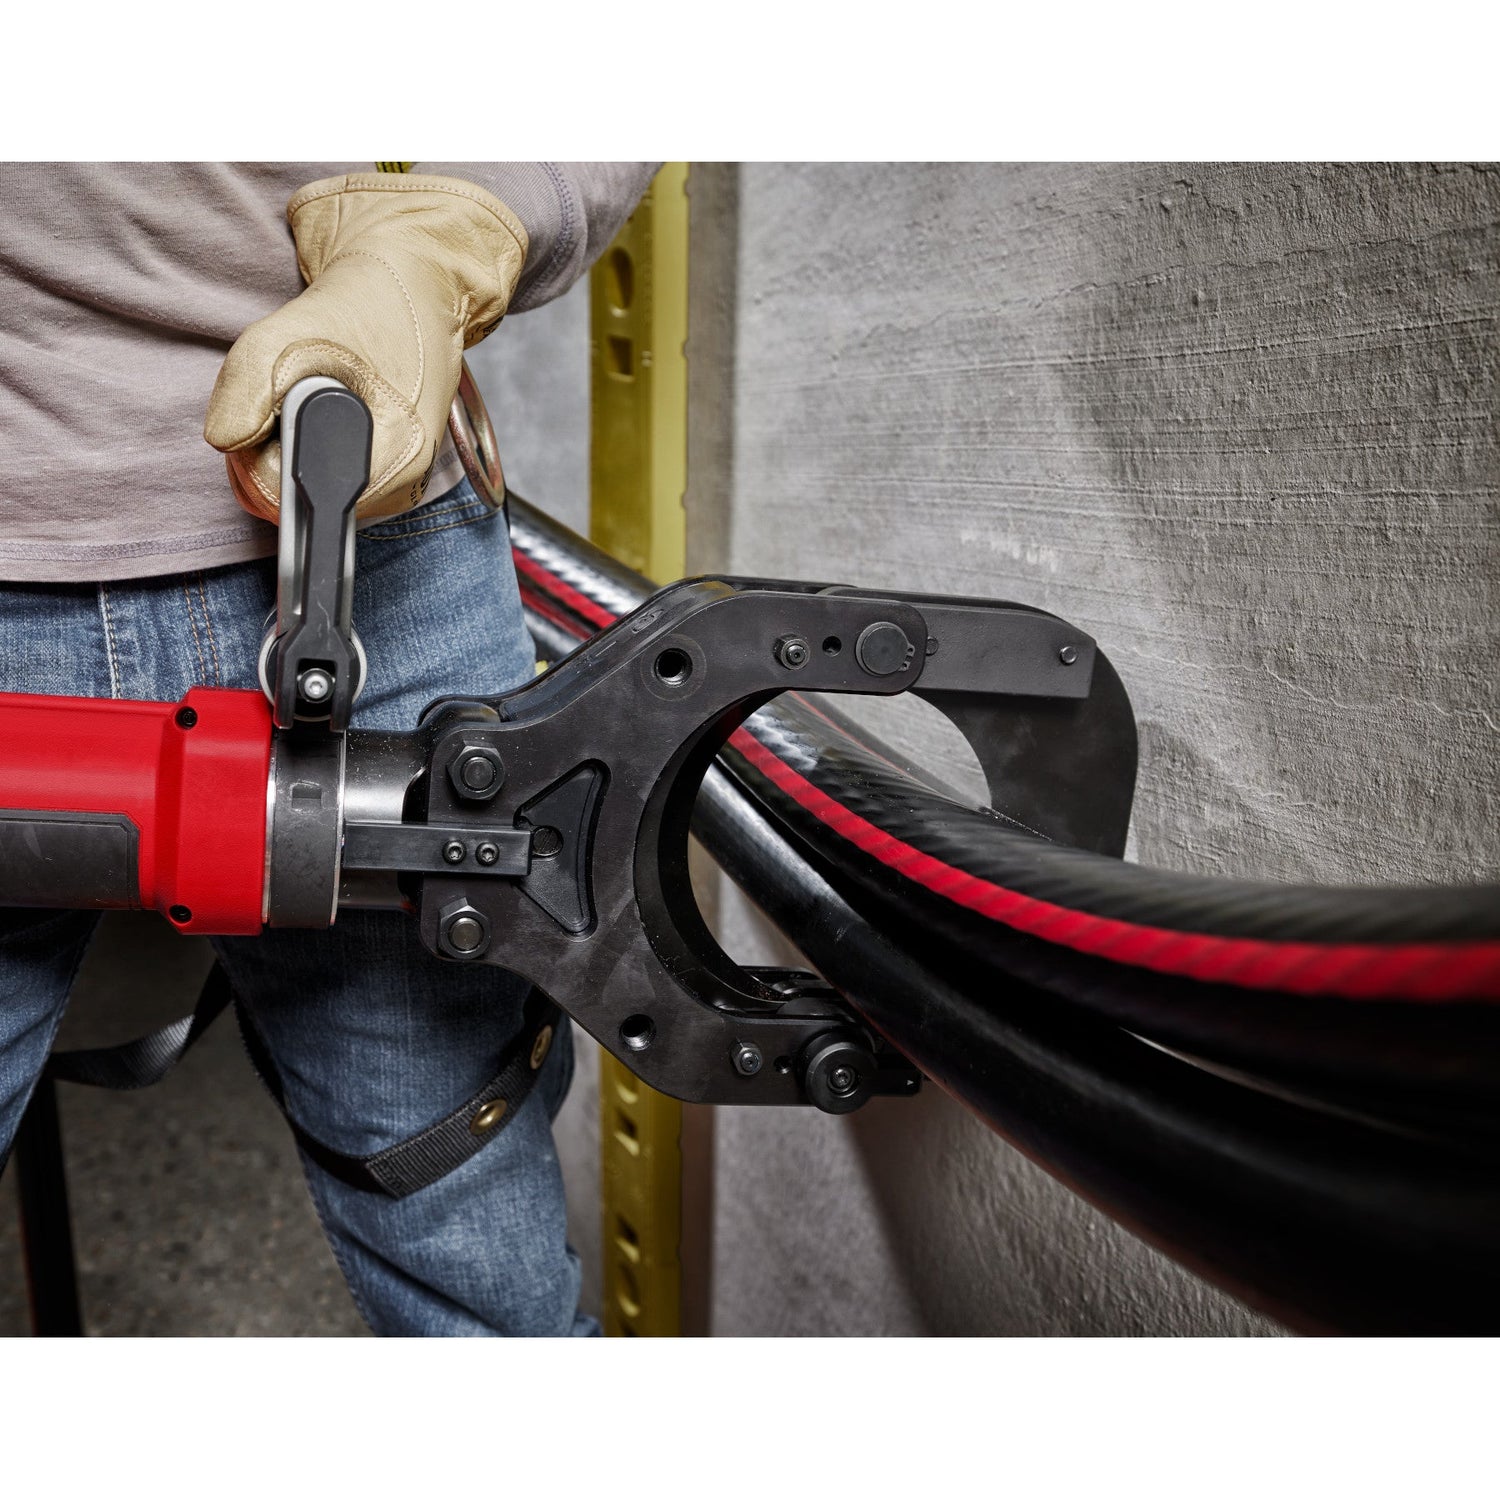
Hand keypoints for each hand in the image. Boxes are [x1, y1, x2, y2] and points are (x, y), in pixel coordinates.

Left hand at [205, 173, 526, 521]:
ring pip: (308, 501)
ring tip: (302, 403)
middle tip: (283, 400)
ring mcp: (400, 488)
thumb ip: (246, 388)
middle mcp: (404, 486)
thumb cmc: (363, 311)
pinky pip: (326, 490)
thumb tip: (224, 439)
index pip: (293, 499)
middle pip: (298, 508)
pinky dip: (305, 458)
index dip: (259, 457)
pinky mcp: (390, 481)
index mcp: (395, 457)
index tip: (270, 409)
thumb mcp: (290, 333)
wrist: (412, 296)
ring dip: (284, 456)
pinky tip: (319, 420)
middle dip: (268, 457)